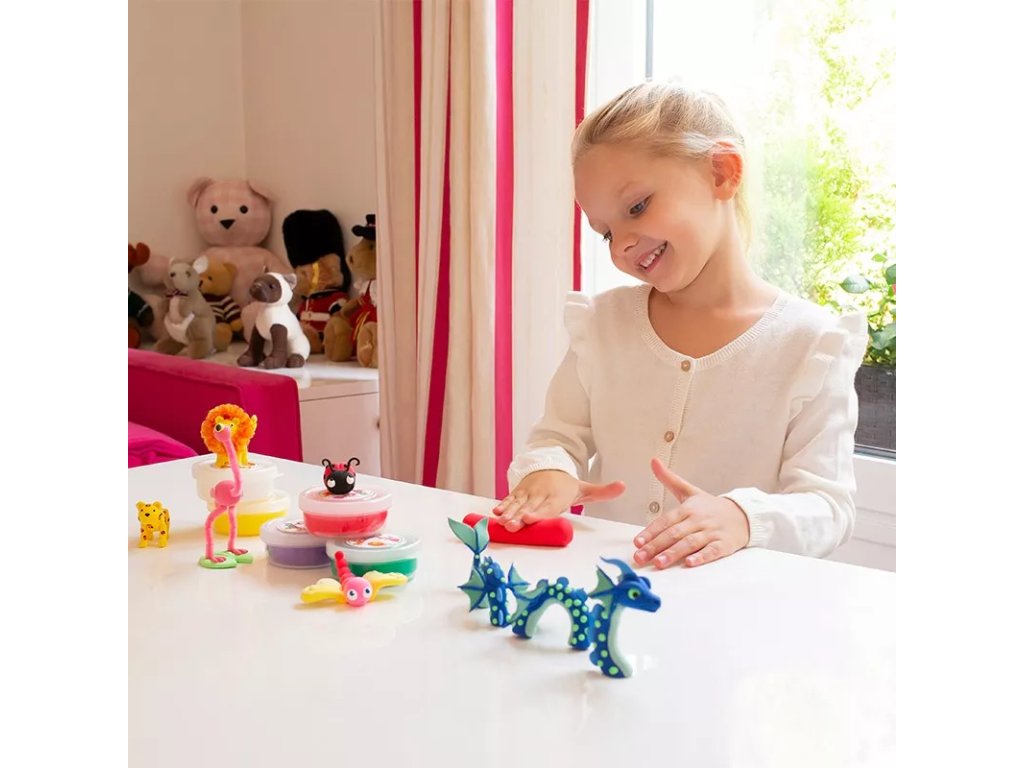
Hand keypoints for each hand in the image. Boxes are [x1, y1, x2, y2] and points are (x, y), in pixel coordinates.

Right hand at [493, 470, 625, 531]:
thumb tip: (623, 486)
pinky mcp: (518, 493)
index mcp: (557, 495)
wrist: (548, 466)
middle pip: (530, 508)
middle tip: (513, 525)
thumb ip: (603, 491)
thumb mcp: (585, 487)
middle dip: (520, 516)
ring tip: (502, 522)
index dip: (539, 513)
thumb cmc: (566, 484)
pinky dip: (502, 506)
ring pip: (517, 504)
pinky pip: (509, 500)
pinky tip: (495, 514)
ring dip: (509, 513)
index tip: (530, 518)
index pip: (547, 507)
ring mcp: (528, 493)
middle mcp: (541, 494)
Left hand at [633, 458, 750, 567]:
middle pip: (674, 533)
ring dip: (673, 553)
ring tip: (658, 563)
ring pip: (690, 543)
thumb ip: (670, 479)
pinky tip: (689, 563)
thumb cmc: (711, 506)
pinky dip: (701, 557)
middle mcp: (699, 519)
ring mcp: (712, 532)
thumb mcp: (690, 491)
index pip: (666, 520)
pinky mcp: (724, 544)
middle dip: (656, 546)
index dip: (651, 531)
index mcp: (688, 508)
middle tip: (640, 557)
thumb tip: (653, 461)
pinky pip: (712, 551)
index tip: (637, 542)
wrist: (743, 514)